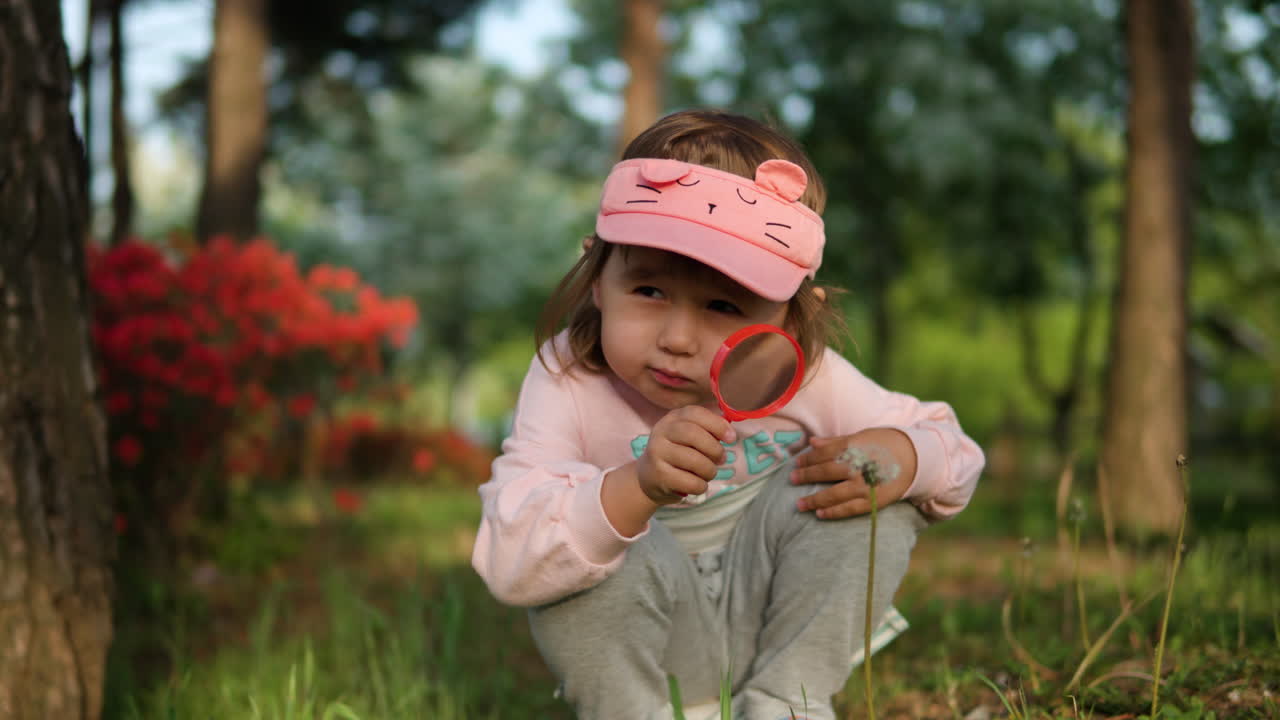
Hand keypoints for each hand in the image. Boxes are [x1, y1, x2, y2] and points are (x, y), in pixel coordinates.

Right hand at [637, 405, 735, 503]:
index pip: (695, 413)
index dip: (717, 424)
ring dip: (710, 470)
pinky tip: (697, 484)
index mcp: (672, 418)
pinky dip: (701, 486)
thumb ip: (708, 431)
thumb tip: (730, 434)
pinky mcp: (659, 475)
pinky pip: (691, 482)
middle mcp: (661, 432)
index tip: (731, 438)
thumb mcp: (688, 437)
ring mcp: (657, 453)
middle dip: (714, 449)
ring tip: (709, 473)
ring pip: (694, 461)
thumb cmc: (677, 454)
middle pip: (693, 434)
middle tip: (721, 459)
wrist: (648, 477)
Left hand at [790, 430, 915, 519]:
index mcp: (854, 447)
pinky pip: (849, 509)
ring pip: (833, 494)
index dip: (807, 458)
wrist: (916, 458)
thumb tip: (812, 442)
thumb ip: (836, 441)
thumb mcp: (862, 436)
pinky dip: (833, 512)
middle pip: (825, 472)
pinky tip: (819, 514)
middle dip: (806, 476)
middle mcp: (857, 466)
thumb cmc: (886, 443)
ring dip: (814, 499)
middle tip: (792, 480)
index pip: (823, 453)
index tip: (796, 462)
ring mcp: (865, 485)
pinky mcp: (874, 500)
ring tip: (799, 504)